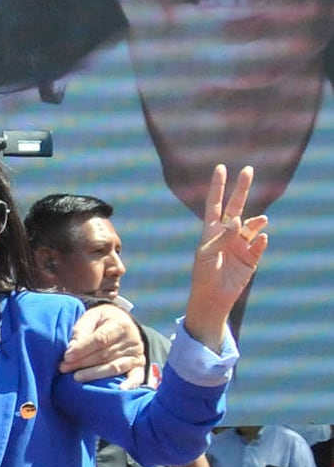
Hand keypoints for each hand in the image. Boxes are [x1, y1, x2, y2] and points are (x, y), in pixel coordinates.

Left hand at [60, 305, 143, 381]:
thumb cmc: (101, 322)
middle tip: (63, 368)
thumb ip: (81, 331)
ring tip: (76, 377)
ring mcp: (136, 354)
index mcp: (120, 324)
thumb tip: (71, 350)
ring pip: (114, 367)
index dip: (83, 349)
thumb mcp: (91, 318)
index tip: (67, 356)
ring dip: (94, 374)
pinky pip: (136, 377)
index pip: (101, 339)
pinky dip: (129, 384)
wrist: (121, 323)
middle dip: (82, 363)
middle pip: (104, 355)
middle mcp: (131, 340)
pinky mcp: (138, 366)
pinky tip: (119, 390)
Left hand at [184, 164, 268, 344]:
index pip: (215, 204)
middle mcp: (227, 234)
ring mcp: (240, 245)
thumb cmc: (203, 275)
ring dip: (256, 222)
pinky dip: (261, 240)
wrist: (212, 299)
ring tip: (261, 221)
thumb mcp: (207, 254)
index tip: (221, 168)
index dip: (218, 187)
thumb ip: (222, 236)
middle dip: (241, 189)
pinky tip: (262, 237)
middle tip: (248, 170)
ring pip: (252, 226)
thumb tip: (239, 220)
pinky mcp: (251, 258)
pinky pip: (259, 244)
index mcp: (212, 231)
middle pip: (236, 207)